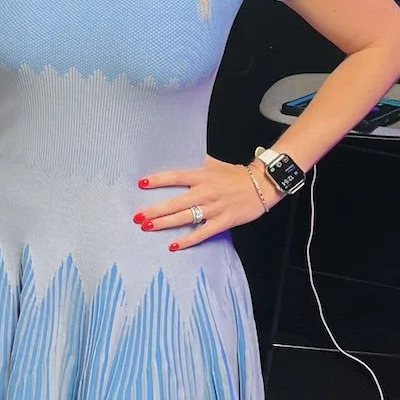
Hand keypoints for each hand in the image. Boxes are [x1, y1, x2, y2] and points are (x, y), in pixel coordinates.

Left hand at [134, 155, 271, 250]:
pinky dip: (188, 240)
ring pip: (185, 218)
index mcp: (202, 175)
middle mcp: (205, 192)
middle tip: (137, 216)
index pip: (175, 177)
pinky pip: (202, 233)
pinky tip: (173, 245)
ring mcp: (214, 208)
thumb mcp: (214, 164)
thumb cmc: (235, 175)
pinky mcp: (223, 222)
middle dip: (155, 210)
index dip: (158, 180)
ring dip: (165, 223)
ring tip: (147, 226)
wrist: (262, 186)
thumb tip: (176, 154)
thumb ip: (196, 164)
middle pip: (175, 202)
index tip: (140, 184)